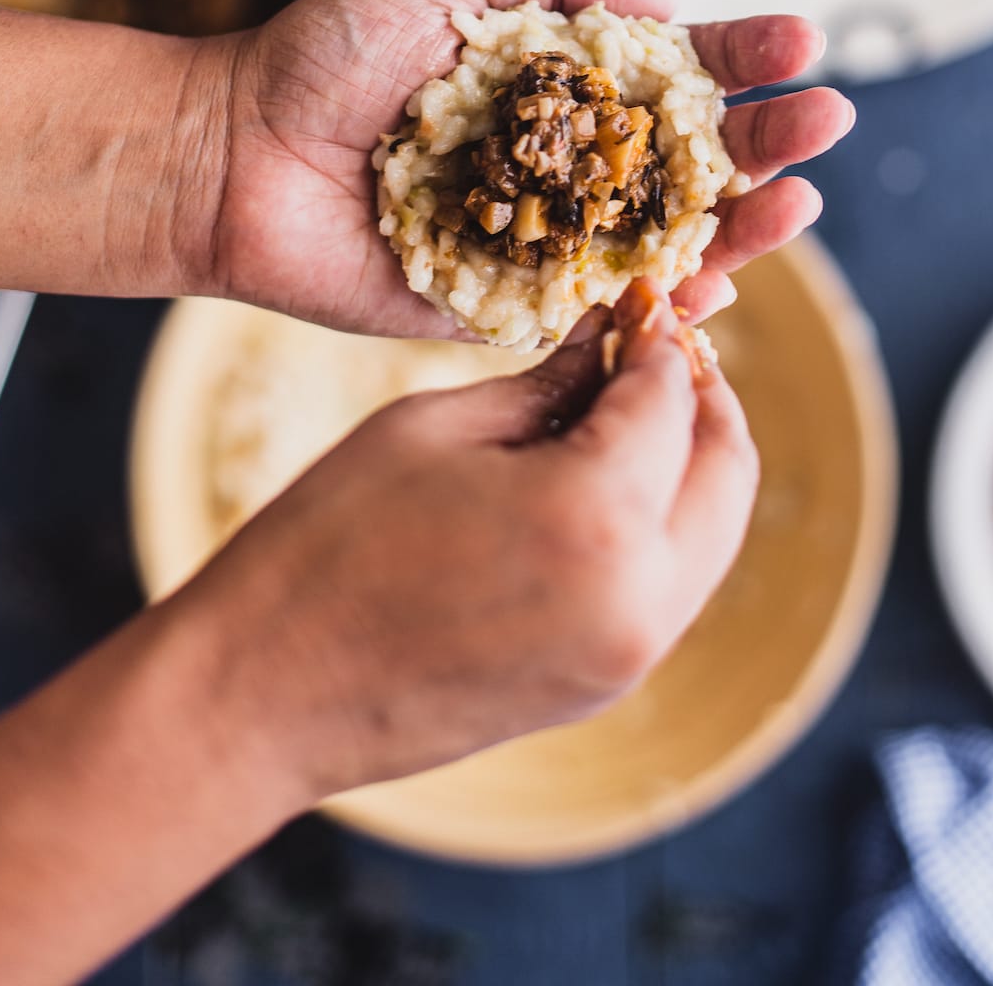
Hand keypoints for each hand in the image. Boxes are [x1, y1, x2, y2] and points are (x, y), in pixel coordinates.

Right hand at [176, 277, 760, 800]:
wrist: (264, 696)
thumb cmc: (328, 542)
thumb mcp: (438, 429)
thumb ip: (548, 383)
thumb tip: (611, 336)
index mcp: (594, 514)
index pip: (670, 396)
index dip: (658, 334)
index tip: (639, 296)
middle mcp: (639, 595)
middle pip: (728, 468)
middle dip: (703, 394)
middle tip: (653, 345)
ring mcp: (632, 653)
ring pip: (715, 530)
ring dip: (692, 458)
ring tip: (631, 404)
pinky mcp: (610, 683)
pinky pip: (676, 580)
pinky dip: (667, 518)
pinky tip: (609, 474)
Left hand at [200, 0, 854, 335]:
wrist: (232, 153)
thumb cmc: (329, 55)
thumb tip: (667, 3)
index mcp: (558, 81)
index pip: (674, 71)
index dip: (743, 58)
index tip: (802, 44)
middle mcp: (566, 159)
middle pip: (692, 158)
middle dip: (768, 139)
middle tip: (826, 121)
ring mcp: (546, 235)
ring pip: (666, 238)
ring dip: (741, 224)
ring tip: (797, 201)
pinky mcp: (509, 305)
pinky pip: (600, 310)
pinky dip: (662, 304)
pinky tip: (715, 282)